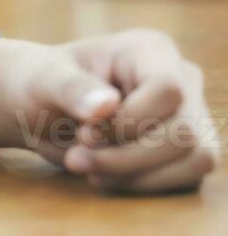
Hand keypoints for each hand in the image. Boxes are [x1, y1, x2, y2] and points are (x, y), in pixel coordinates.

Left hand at [54, 30, 219, 193]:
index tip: (84, 132)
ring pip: (195, 159)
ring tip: (88, 167)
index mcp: (151, 50)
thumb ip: (71, 88)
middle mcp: (182, 80)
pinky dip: (142, 184)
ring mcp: (191, 115)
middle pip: (184, 133)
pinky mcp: (188, 149)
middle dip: (126, 157)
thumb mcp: (43, 79)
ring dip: (136, 175)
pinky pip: (187, 178)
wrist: (38, 108)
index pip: (168, 91)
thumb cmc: (41, 83)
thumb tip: (105, 106)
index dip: (129, 122)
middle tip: (75, 158)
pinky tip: (104, 176)